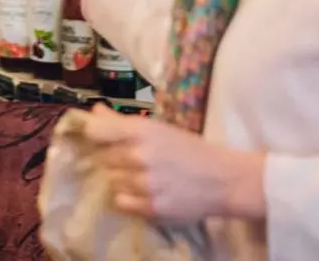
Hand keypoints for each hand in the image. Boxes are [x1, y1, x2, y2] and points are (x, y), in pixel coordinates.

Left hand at [82, 106, 265, 223]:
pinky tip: (143, 192)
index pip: (96, 131)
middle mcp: (140, 155)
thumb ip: (123, 122)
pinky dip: (128, 198)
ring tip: (140, 177)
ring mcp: (145, 183)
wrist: (223, 180)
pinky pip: (121, 202)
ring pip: (111, 180)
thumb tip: (95, 112)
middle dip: (112, 158)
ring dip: (121, 179)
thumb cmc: (189, 150)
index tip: (100, 138)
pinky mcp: (151, 207)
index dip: (95, 134)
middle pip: (102, 158)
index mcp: (143, 130)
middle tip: (130, 160)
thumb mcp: (159, 129)